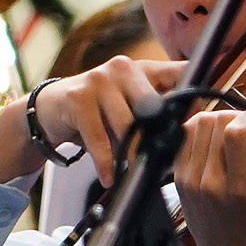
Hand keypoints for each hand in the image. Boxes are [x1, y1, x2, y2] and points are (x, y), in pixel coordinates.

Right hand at [0, 56, 188, 184]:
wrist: (50, 110)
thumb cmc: (99, 113)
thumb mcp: (130, 108)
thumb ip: (157, 115)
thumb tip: (191, 136)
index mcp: (144, 68)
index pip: (180, 75)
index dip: (193, 101)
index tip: (195, 128)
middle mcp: (124, 68)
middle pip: (155, 108)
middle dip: (160, 139)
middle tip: (163, 165)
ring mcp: (99, 80)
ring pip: (128, 125)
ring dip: (133, 156)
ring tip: (135, 175)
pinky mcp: (78, 98)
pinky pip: (99, 137)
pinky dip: (106, 162)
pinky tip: (109, 177)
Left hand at [177, 106, 245, 245]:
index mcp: (241, 189)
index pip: (236, 134)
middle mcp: (210, 184)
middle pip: (216, 122)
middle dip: (238, 118)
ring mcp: (189, 181)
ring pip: (198, 123)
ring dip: (220, 121)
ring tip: (234, 136)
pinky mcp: (177, 178)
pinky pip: (185, 136)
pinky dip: (203, 131)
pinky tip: (218, 144)